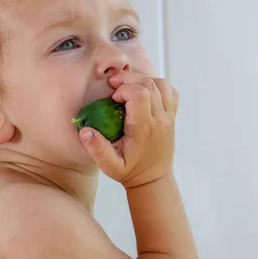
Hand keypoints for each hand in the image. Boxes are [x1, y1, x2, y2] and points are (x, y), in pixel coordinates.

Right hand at [78, 71, 178, 188]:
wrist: (153, 180)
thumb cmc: (129, 172)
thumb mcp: (109, 165)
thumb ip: (96, 149)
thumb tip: (84, 131)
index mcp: (144, 128)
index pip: (139, 94)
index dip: (124, 89)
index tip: (112, 97)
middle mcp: (160, 120)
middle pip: (149, 85)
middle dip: (130, 79)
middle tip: (114, 84)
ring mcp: (169, 117)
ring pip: (161, 85)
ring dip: (143, 80)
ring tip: (128, 86)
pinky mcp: (172, 117)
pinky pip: (171, 92)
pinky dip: (158, 86)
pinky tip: (144, 93)